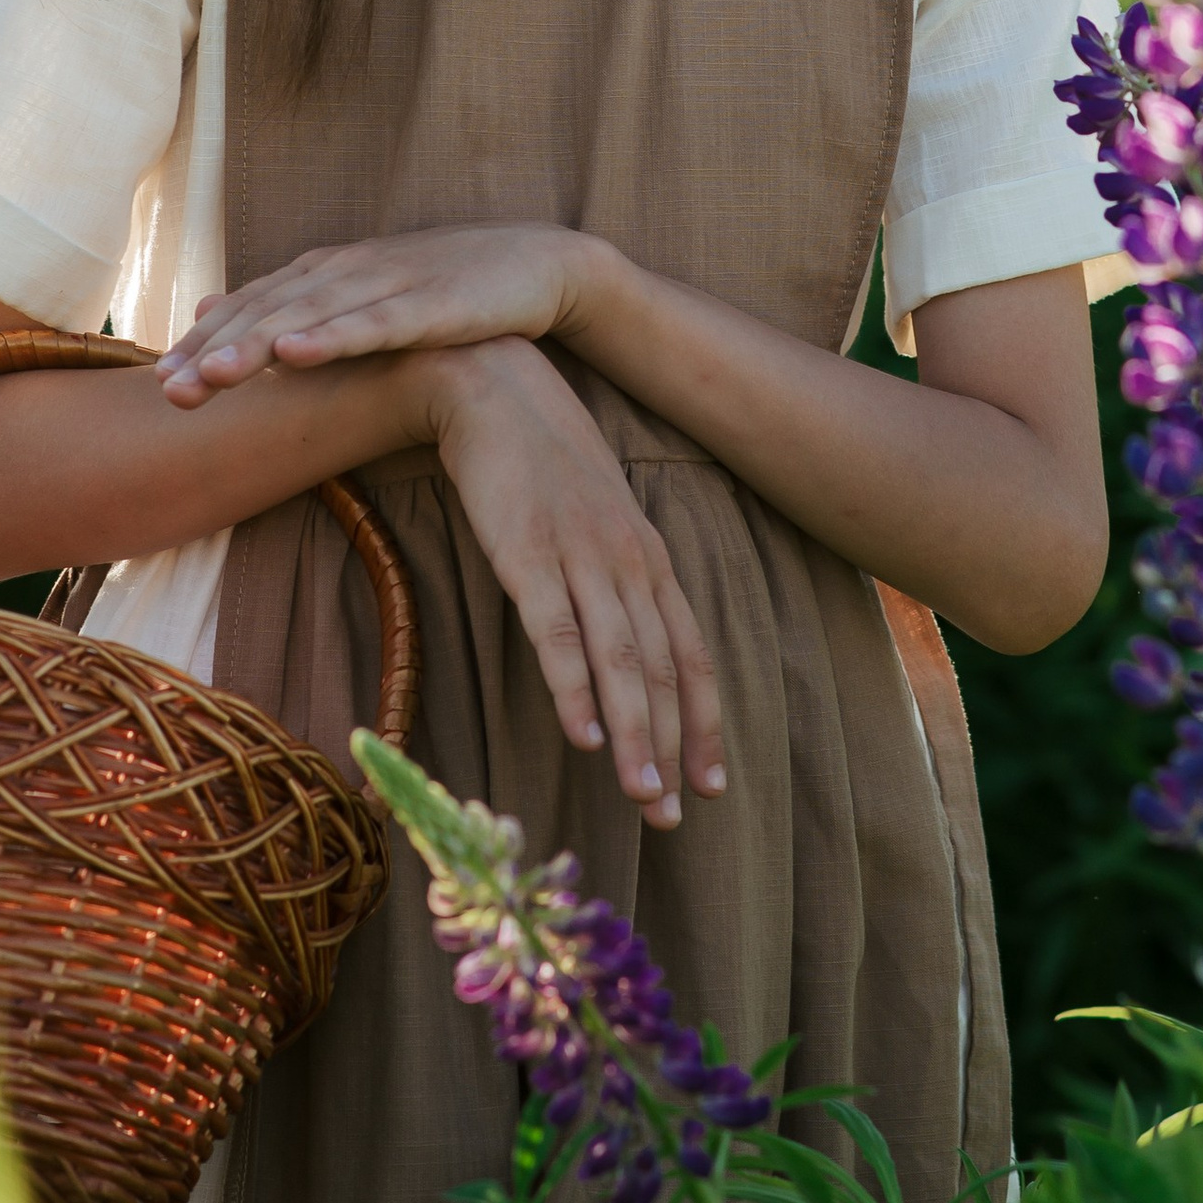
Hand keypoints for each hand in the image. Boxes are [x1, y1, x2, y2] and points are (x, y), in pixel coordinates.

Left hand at [158, 226, 599, 406]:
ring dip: (255, 346)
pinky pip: (374, 324)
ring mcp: (387, 283)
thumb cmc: (443, 289)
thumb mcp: (359, 298)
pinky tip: (296, 352)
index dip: (201, 344)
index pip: (249, 309)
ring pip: (308, 317)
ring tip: (208, 378)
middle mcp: (346, 271)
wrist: (536, 263)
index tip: (154, 383)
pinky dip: (333, 336)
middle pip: (267, 313)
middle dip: (212, 352)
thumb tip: (210, 313)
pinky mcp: (430, 304)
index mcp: (326, 272)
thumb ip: (287, 307)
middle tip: (164, 392)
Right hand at [413, 336, 723, 830]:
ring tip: (640, 796)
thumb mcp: (596, 519)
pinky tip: (583, 734)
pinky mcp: (527, 553)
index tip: (711, 784)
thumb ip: (615, 577)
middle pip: (661, 670)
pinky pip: (557, 631)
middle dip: (670, 748)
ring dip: (634, 736)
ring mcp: (580, 558)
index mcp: (648, 559)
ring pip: (620, 662)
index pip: (689, 654)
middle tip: (671, 816)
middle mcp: (628, 563)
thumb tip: (625, 641)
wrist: (491, 386)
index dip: (702, 720)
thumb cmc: (541, 460)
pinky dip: (575, 687)